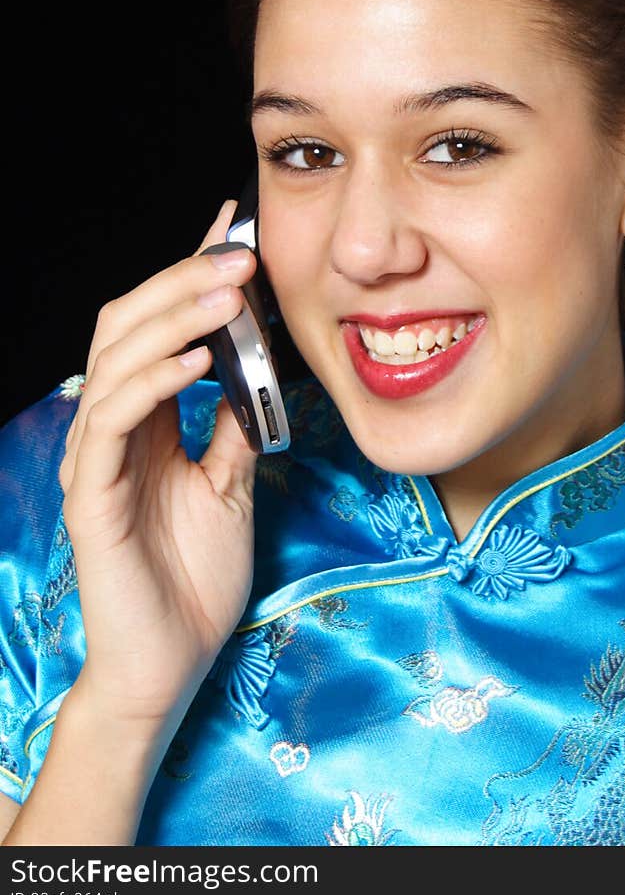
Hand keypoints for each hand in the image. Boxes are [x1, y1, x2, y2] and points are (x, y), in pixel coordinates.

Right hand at [58, 200, 262, 739]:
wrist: (171, 661)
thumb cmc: (194, 577)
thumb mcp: (230, 484)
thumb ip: (234, 426)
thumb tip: (260, 368)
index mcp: (144, 420)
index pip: (158, 328)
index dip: (187, 276)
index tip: (232, 232)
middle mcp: (112, 428)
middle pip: (128, 326)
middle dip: (183, 282)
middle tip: (239, 254)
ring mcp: (97, 458)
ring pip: (116, 360)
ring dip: (174, 318)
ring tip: (227, 293)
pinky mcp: (94, 495)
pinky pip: (113, 421)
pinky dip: (154, 381)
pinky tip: (198, 360)